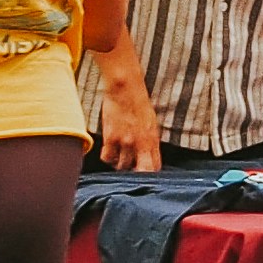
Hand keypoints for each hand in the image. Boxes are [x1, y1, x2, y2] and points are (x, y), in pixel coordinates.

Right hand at [92, 49, 161, 171]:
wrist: (125, 88)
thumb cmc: (139, 103)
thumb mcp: (151, 124)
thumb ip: (150, 142)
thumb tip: (149, 156)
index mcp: (153, 140)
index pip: (154, 168)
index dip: (149, 174)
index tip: (144, 173)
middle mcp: (140, 144)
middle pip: (139, 172)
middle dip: (135, 173)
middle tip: (131, 168)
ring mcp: (125, 142)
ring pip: (121, 166)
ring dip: (119, 163)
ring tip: (119, 154)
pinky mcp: (110, 137)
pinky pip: (107, 158)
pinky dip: (108, 157)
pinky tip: (109, 150)